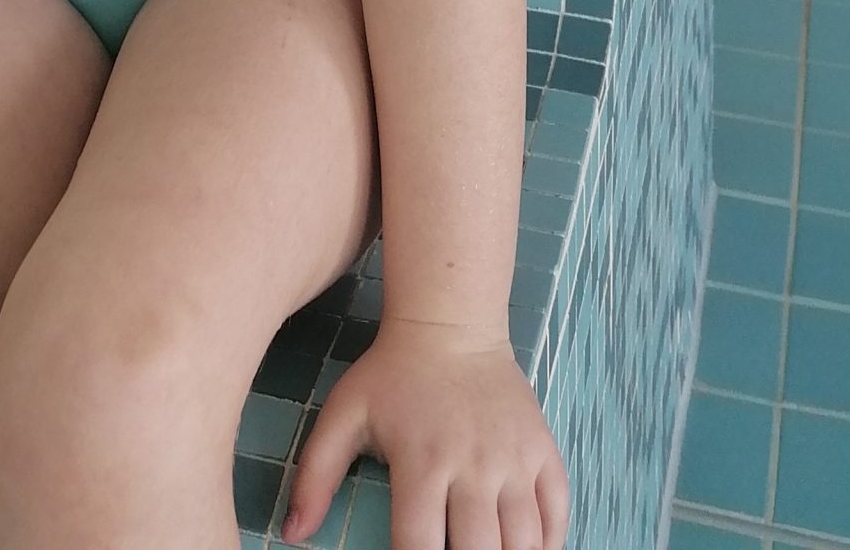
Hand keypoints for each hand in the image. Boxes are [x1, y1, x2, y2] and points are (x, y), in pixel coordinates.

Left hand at [280, 316, 569, 549]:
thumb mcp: (343, 415)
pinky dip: (550, 543)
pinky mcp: (543, 450)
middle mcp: (474, 466)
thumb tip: (292, 534)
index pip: (420, 548)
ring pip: (526, 541)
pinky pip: (558, 513)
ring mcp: (515, 459)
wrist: (451, 321)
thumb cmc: (392, 375)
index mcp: (422, 463)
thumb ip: (314, 474)